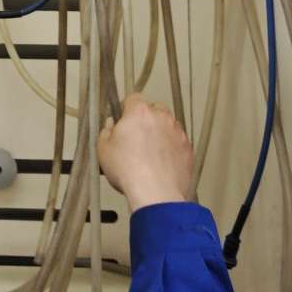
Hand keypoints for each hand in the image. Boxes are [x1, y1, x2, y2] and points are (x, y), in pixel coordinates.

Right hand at [97, 93, 193, 208]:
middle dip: (147, 119)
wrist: (156, 193)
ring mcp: (178, 133)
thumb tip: (112, 125)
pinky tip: (163, 164)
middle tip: (137, 138)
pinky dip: (172, 149)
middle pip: (155, 109)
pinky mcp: (188, 149)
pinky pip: (179, 143)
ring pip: (169, 126)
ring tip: (151, 154)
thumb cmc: (128, 170)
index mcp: (140, 112)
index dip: (127, 109)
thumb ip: (106, 131)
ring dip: (161, 133)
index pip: (134, 98)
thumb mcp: (103, 149)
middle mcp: (162, 117)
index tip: (123, 121)